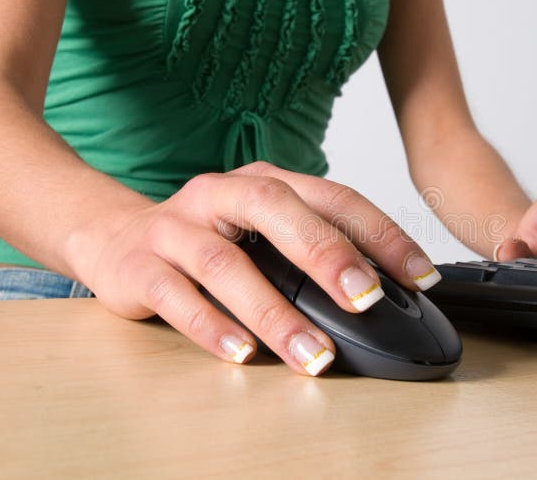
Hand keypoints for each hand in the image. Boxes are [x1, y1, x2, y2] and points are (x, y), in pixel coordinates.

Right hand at [82, 162, 439, 375]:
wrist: (116, 235)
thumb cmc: (207, 237)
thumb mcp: (262, 230)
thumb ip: (310, 249)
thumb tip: (380, 290)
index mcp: (264, 183)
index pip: (332, 198)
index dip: (380, 233)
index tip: (419, 275)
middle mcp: (222, 195)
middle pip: (278, 212)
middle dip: (327, 255)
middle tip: (367, 299)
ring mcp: (178, 227)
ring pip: (227, 264)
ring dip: (274, 312)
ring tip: (312, 353)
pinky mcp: (142, 265)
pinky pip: (177, 296)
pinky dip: (212, 327)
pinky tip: (242, 353)